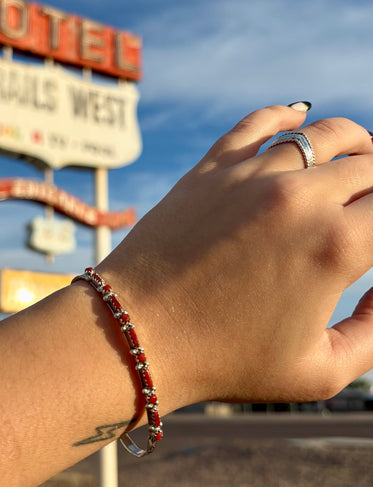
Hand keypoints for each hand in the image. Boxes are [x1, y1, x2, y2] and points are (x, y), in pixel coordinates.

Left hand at [101, 104, 372, 409]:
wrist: (136, 334)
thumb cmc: (226, 362)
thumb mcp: (320, 371)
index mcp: (337, 246)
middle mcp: (301, 198)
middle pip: (370, 167)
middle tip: (372, 204)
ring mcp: (253, 176)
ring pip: (326, 135)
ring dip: (355, 144)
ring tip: (361, 155)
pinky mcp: (212, 168)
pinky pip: (261, 122)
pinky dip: (289, 115)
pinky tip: (301, 115)